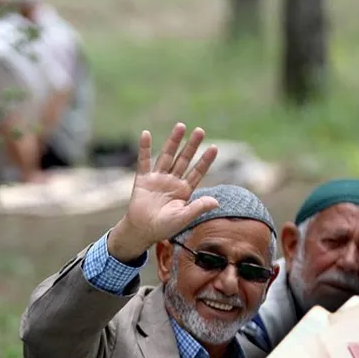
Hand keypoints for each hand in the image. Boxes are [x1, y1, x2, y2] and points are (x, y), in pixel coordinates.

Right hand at [106, 123, 218, 262]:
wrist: (142, 231)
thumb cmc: (164, 227)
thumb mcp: (183, 218)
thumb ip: (198, 208)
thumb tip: (216, 201)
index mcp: (184, 190)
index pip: (197, 172)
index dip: (205, 161)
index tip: (214, 148)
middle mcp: (172, 181)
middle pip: (184, 160)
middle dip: (191, 146)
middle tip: (200, 131)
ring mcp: (157, 179)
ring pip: (167, 156)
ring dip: (173, 142)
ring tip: (181, 126)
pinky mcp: (143, 180)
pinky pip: (143, 162)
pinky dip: (144, 148)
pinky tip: (145, 134)